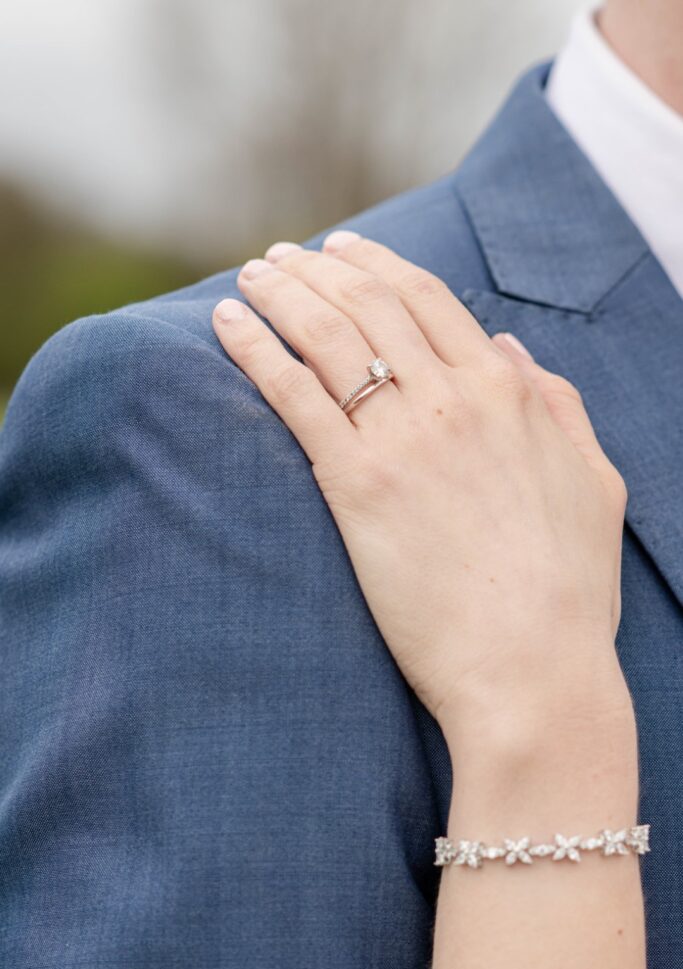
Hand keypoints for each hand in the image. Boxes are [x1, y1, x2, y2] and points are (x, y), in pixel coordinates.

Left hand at [212, 232, 629, 738]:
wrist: (533, 668)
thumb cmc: (569, 589)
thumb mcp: (594, 481)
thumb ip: (558, 406)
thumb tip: (510, 351)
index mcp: (507, 392)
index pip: (426, 299)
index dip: (376, 264)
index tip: (340, 250)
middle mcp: (452, 398)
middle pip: (368, 304)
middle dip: (317, 268)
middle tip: (280, 258)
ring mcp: (403, 439)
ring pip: (328, 337)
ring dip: (281, 296)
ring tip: (250, 278)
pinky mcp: (356, 486)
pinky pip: (294, 397)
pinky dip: (255, 352)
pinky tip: (227, 328)